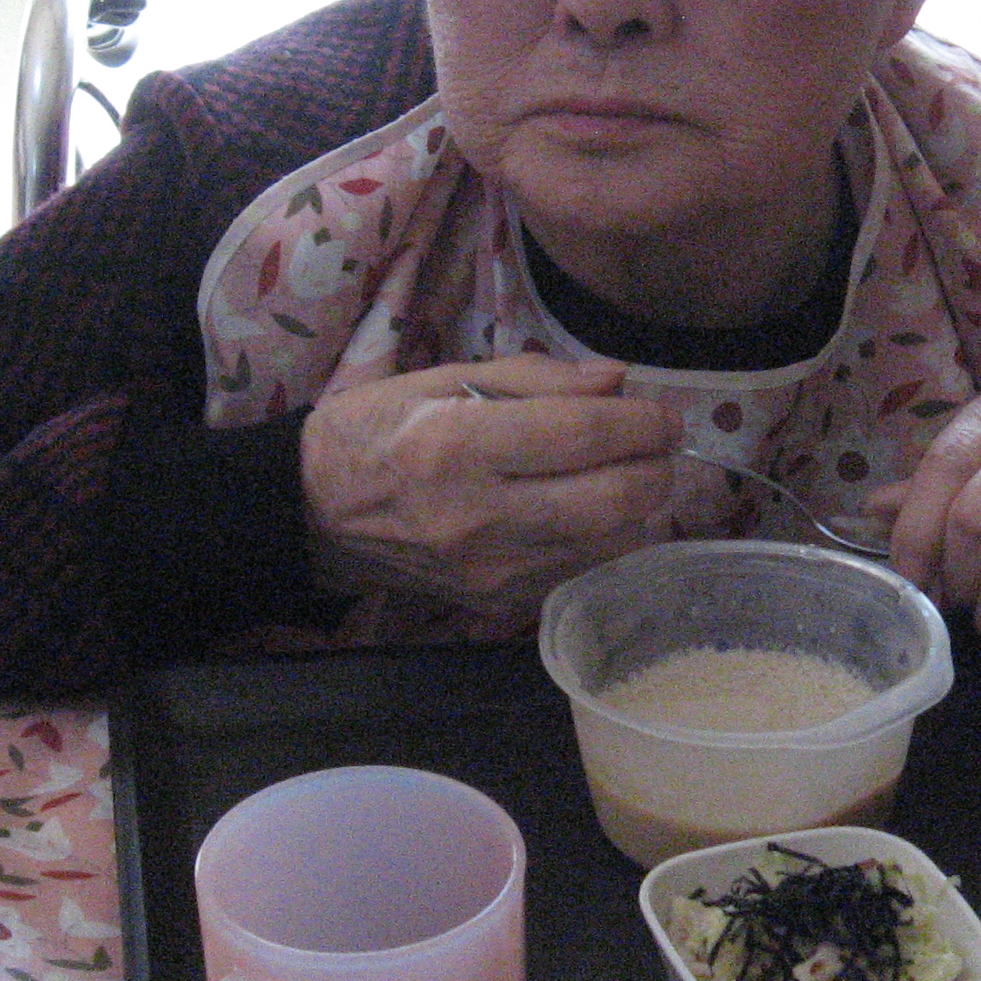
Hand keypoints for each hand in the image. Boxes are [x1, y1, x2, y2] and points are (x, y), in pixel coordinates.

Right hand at [299, 355, 679, 613]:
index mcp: (458, 444)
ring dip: (638, 508)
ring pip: (608, 544)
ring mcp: (488, 569)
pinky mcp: (494, 602)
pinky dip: (605, 541)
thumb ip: (536, 379)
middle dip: (656, 468)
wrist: (316, 510)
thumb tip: (618, 381)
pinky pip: (579, 572)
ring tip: (629, 473)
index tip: (664, 412)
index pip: (584, 435)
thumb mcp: (444, 378)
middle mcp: (477, 514)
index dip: (642, 422)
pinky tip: (594, 512)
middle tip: (659, 444)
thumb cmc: (378, 428)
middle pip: (612, 500)